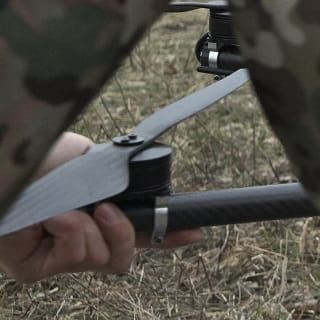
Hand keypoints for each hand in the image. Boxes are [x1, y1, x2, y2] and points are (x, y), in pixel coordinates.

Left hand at [0, 133, 202, 282]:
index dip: (166, 235)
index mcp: (94, 214)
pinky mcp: (35, 269)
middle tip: (108, 210)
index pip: (136, 233)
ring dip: (94, 228)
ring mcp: (56, 257)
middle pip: (124, 255)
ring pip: (105, 257)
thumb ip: (117, 174)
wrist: (13, 170)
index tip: (194, 232)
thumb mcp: (90, 158)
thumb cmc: (41, 160)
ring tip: (68, 209)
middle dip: (125, 231)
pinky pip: (77, 256)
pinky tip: (53, 218)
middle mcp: (78, 238)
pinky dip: (72, 231)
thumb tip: (129, 193)